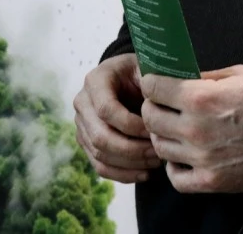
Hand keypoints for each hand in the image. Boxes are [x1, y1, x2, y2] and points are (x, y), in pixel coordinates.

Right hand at [74, 54, 161, 182]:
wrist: (128, 78)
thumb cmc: (141, 73)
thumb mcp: (147, 68)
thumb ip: (153, 84)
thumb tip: (161, 109)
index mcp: (95, 80)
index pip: (106, 110)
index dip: (131, 125)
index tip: (156, 131)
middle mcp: (82, 103)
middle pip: (100, 136)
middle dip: (132, 149)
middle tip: (158, 152)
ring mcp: (82, 124)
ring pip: (100, 154)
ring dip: (130, 163)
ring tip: (155, 162)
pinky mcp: (87, 142)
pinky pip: (100, 166)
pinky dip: (123, 174)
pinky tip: (145, 173)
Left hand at [140, 65, 242, 192]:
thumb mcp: (238, 76)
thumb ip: (205, 75)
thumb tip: (179, 75)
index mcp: (199, 98)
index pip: (152, 88)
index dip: (151, 84)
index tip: (154, 85)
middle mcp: (194, 129)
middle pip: (149, 118)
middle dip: (152, 109)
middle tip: (161, 108)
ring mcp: (201, 158)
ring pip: (159, 147)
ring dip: (163, 137)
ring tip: (174, 131)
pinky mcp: (210, 181)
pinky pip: (175, 178)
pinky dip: (174, 169)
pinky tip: (183, 158)